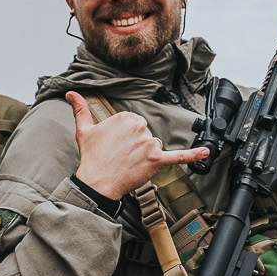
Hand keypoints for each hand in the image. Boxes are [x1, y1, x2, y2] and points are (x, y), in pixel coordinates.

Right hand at [67, 92, 209, 200]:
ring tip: (129, 163)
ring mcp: (149, 143)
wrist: (97, 182)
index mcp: (126, 118)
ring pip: (154, 147)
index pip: (136, 125)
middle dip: (137, 146)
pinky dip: (193, 155)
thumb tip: (71, 93)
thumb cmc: (92, 158)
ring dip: (145, 156)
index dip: (127, 138)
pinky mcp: (156, 160)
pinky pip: (178, 156)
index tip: (117, 146)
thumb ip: (81, 109)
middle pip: (146, 135)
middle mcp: (140, 127)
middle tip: (121, 157)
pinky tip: (206, 153)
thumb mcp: (84, 130)